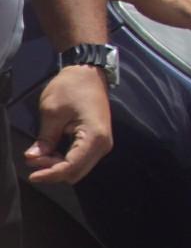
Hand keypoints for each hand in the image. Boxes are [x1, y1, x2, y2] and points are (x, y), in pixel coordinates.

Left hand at [25, 65, 112, 185]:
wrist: (89, 72)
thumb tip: (32, 158)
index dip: (50, 174)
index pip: (71, 167)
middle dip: (53, 171)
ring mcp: (102, 143)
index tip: (31, 175)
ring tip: (40, 153)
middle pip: (76, 172)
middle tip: (34, 158)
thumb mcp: (52, 112)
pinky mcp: (98, 141)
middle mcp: (103, 144)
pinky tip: (50, 151)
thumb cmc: (71, 88)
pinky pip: (80, 160)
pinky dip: (64, 161)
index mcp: (94, 136)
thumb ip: (44, 139)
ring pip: (78, 169)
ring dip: (58, 166)